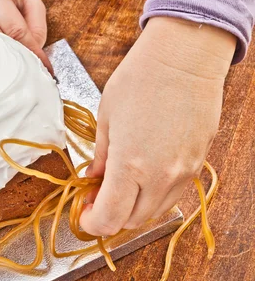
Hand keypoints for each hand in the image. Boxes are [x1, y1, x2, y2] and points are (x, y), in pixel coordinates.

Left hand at [80, 17, 235, 235]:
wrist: (185, 57)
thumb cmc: (140, 78)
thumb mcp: (106, 116)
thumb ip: (99, 155)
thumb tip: (93, 177)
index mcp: (129, 165)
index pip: (108, 219)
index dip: (90, 222)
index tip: (83, 210)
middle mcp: (159, 177)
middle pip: (131, 222)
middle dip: (109, 215)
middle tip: (97, 194)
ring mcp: (183, 173)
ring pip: (154, 212)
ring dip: (133, 207)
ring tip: (121, 183)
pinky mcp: (198, 163)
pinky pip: (174, 194)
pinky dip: (154, 194)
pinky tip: (144, 173)